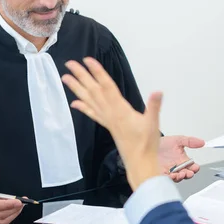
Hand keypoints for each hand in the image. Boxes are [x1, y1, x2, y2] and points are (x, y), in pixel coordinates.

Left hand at [62, 58, 163, 189]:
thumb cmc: (147, 143)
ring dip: (77, 89)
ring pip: (89, 100)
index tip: (88, 61)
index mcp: (120, 109)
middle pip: (94, 91)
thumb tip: (158, 92)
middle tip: (70, 64)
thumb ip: (154, 106)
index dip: (98, 73)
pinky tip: (74, 103)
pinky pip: (92, 114)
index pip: (107, 87)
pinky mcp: (107, 125)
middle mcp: (110, 113)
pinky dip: (82, 107)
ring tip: (65, 78)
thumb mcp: (153, 123)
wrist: (139, 162)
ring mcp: (107, 119)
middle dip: (82, 76)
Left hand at [159, 136, 203, 181]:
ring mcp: (169, 171)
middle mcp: (177, 168)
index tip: (196, 167)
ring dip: (180, 177)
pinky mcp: (161, 173)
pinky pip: (166, 178)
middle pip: (186, 174)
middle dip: (188, 174)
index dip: (195, 168)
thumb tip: (202, 142)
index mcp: (183, 161)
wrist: (150, 144)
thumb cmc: (164, 143)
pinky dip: (169, 179)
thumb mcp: (178, 140)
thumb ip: (190, 141)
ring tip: (180, 174)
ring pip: (177, 178)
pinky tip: (170, 176)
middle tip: (189, 173)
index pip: (192, 167)